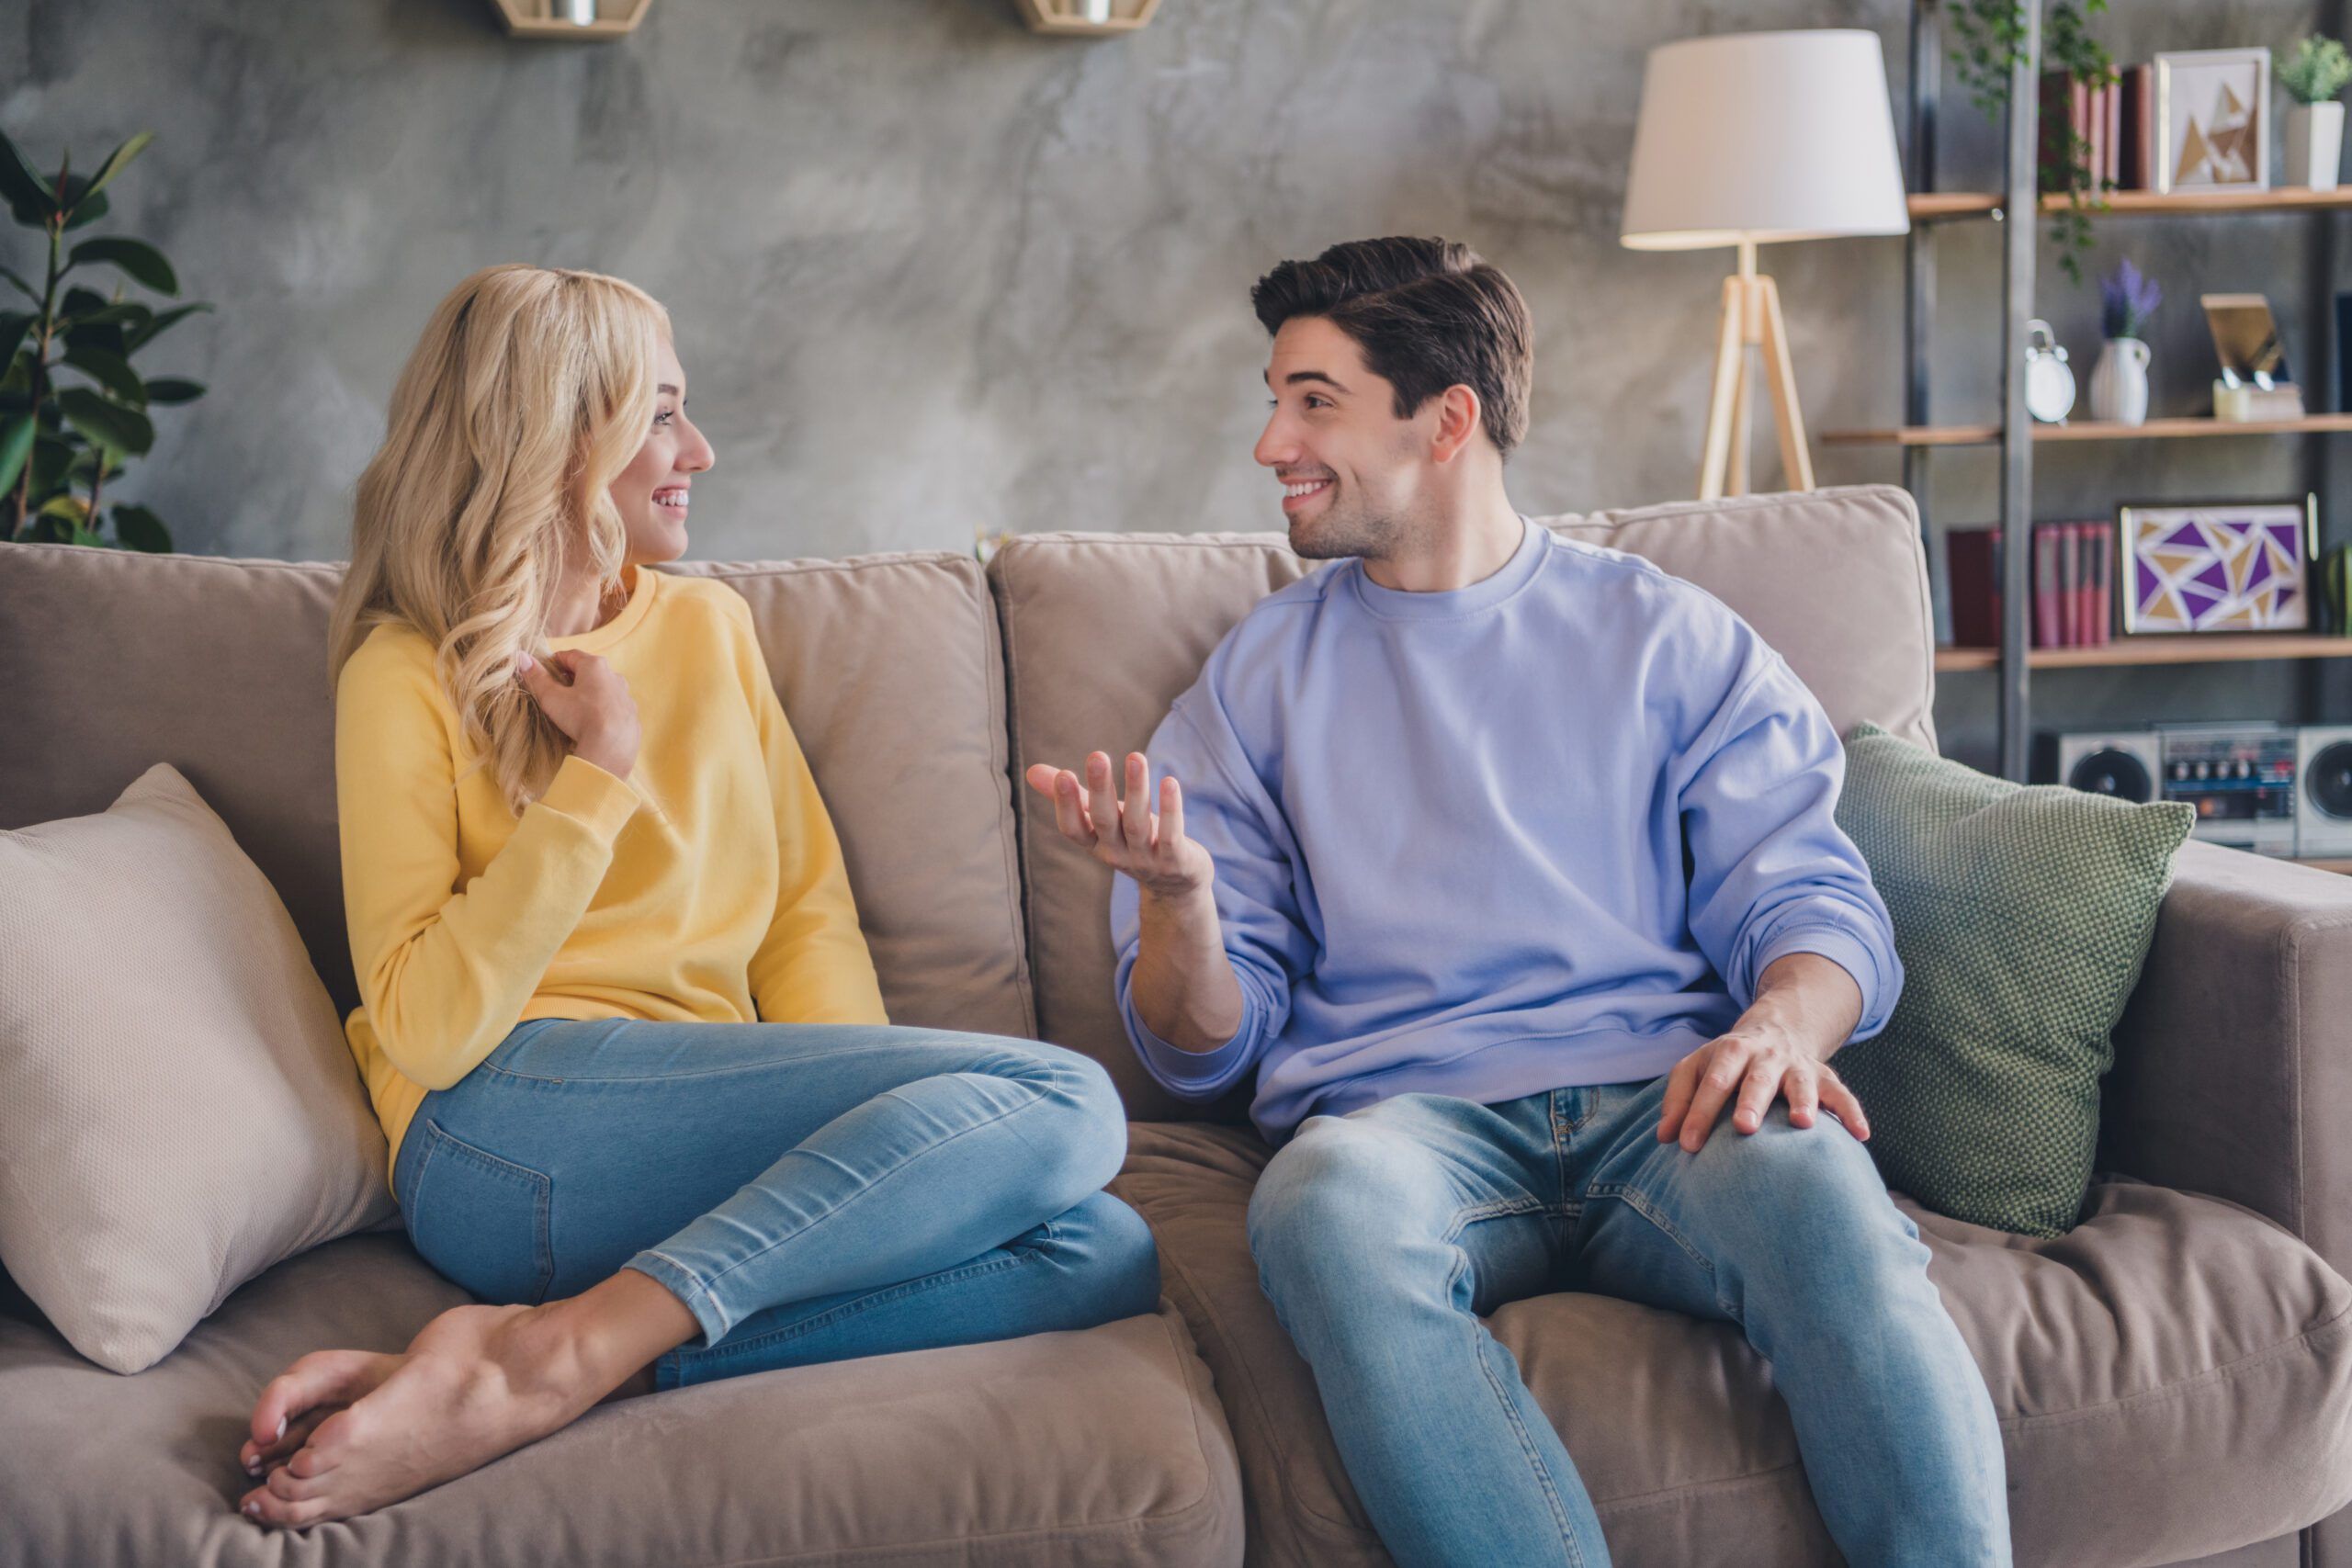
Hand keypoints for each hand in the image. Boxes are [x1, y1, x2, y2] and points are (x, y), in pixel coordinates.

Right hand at [514, 649, 639, 779]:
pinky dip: (603, 710)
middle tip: (558, 691)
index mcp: (595, 666)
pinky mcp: (632, 715)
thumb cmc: (580, 717)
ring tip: (575, 708)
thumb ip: (537, 677)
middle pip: (589, 671)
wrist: (611, 748)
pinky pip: (614, 707)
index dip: (555, 662)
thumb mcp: (552, 697)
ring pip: (604, 689)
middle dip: (573, 678)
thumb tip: (521, 656)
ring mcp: (626, 696)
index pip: (570, 655)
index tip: (546, 671)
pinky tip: (593, 722)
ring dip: (590, 694)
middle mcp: (614, 676)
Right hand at [1024, 751, 1212, 900]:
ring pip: (1138, 824)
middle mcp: (1116, 853)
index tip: (1064, 774)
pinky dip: (1171, 810)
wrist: (1176, 885)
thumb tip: (1030, 771)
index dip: (1066, 804)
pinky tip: (1170, 782)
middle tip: (1097, 756)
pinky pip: (1171, 835)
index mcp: (1095, 843)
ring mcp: (1145, 859)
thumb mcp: (1102, 820)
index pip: (1073, 828)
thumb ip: (1073, 797)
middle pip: (1105, 821)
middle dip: (1100, 789)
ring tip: (1136, 757)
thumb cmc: (1133, 841)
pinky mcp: (1175, 861)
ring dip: (1137, 790)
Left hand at [1655, 1022, 1870, 1153]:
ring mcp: (1797, 1065)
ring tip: (1803, 1124)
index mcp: (1730, 1052)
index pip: (1712, 1082)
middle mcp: (1765, 1057)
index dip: (1698, 1112)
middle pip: (1757, 1079)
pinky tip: (1861, 1135)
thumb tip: (1665, 1138)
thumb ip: (1679, 1099)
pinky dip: (1852, 1112)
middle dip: (1751, 1102)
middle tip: (1744, 1127)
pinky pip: (1842, 1094)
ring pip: (1802, 1082)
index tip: (1687, 1145)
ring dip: (1803, 1101)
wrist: (1776, 1029)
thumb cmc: (1727, 1062)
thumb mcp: (1697, 1068)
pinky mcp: (1824, 1076)